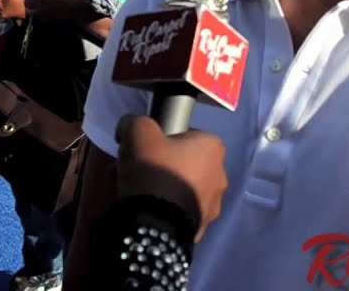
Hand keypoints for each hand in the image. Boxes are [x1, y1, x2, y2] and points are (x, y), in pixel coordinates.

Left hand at [23, 0, 87, 22]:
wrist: (78, 8)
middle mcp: (37, 4)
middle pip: (26, 3)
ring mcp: (41, 13)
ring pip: (29, 12)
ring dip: (31, 8)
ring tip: (36, 5)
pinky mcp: (46, 19)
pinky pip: (37, 16)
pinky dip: (37, 13)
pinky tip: (43, 10)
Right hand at [115, 115, 227, 243]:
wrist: (158, 222)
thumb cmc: (155, 169)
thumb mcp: (138, 131)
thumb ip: (135, 122)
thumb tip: (129, 127)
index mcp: (213, 147)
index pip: (185, 134)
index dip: (161, 139)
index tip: (144, 148)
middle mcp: (220, 175)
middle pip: (182, 163)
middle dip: (159, 165)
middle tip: (135, 170)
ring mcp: (213, 204)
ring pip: (180, 188)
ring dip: (160, 187)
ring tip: (133, 193)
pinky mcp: (202, 226)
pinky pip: (179, 211)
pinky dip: (164, 208)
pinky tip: (144, 210)